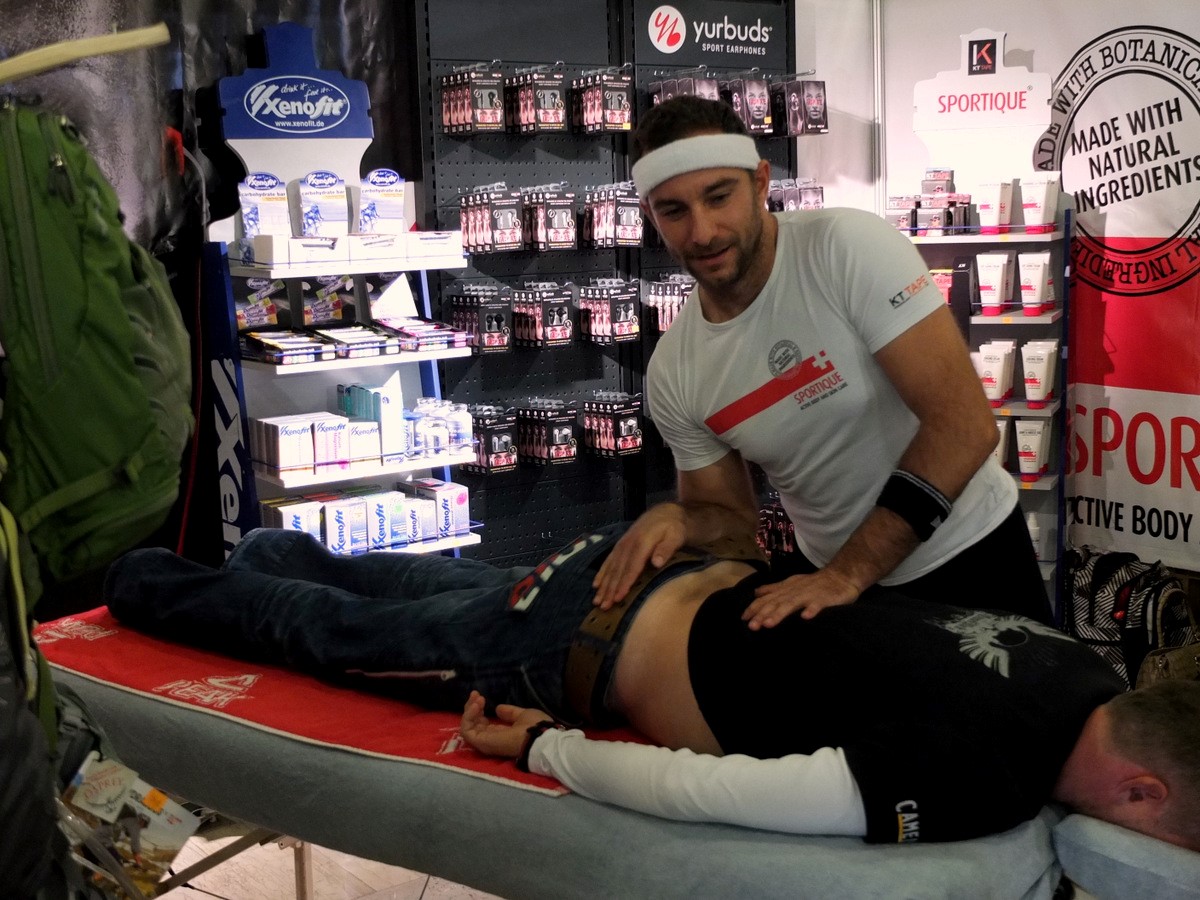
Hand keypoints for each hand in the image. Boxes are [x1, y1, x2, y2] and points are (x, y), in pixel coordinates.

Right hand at [459, 691, 554, 758]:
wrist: (538, 738)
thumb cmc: (534, 727)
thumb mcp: (522, 715)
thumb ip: (509, 713)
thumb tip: (498, 709)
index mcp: (500, 735)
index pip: (482, 723)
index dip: (479, 709)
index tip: (481, 696)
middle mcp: (490, 739)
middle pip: (473, 724)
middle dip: (471, 707)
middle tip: (476, 694)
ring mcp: (484, 742)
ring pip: (467, 727)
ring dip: (468, 711)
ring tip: (477, 699)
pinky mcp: (480, 742)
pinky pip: (466, 731)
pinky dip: (468, 717)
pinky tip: (476, 706)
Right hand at [591, 505, 686, 609]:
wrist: (665, 513)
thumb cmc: (673, 528)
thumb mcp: (675, 536)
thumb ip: (666, 549)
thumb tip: (656, 563)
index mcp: (641, 543)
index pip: (632, 567)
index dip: (625, 583)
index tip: (618, 598)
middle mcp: (627, 545)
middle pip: (618, 570)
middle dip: (610, 589)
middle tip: (604, 606)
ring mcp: (621, 545)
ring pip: (611, 568)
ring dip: (603, 585)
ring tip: (597, 601)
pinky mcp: (620, 546)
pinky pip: (608, 561)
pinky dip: (601, 574)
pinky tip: (596, 584)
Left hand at [742, 569, 859, 628]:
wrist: (841, 575)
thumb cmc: (814, 583)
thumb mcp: (792, 584)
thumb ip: (774, 589)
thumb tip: (755, 593)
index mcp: (787, 589)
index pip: (767, 599)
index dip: (755, 608)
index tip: (743, 619)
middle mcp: (795, 592)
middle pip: (776, 603)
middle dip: (763, 614)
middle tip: (752, 627)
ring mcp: (809, 595)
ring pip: (792, 604)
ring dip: (780, 613)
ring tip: (769, 624)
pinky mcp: (825, 599)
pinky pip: (818, 605)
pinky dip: (812, 610)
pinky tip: (806, 618)